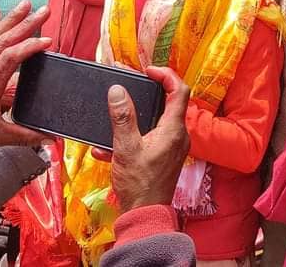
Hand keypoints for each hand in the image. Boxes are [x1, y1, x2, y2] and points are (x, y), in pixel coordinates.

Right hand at [102, 66, 189, 212]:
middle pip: (165, 103)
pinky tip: (105, 149)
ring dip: (131, 120)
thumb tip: (117, 91)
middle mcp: (177, 135)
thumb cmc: (140, 185)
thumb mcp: (126, 147)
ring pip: (152, 122)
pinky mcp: (162, 157)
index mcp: (173, 129)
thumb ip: (123, 118)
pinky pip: (146, 139)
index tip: (146, 71)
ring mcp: (171, 147)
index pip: (180, 90)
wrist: (145, 215)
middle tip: (125, 87)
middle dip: (143, 94)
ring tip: (110, 117)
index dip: (165, 74)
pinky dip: (128, 139)